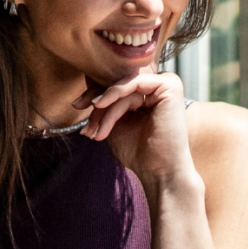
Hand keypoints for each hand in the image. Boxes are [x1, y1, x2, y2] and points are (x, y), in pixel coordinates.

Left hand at [86, 70, 196, 186]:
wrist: (159, 172)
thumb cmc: (138, 152)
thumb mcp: (114, 122)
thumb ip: (106, 102)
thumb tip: (88, 76)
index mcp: (150, 94)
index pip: (119, 84)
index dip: (95, 92)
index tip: (76, 104)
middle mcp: (159, 86)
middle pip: (120, 82)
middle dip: (96, 98)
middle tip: (78, 109)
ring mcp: (167, 83)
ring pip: (124, 85)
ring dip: (104, 107)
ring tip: (93, 128)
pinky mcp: (170, 86)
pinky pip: (134, 83)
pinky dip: (114, 94)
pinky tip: (99, 105)